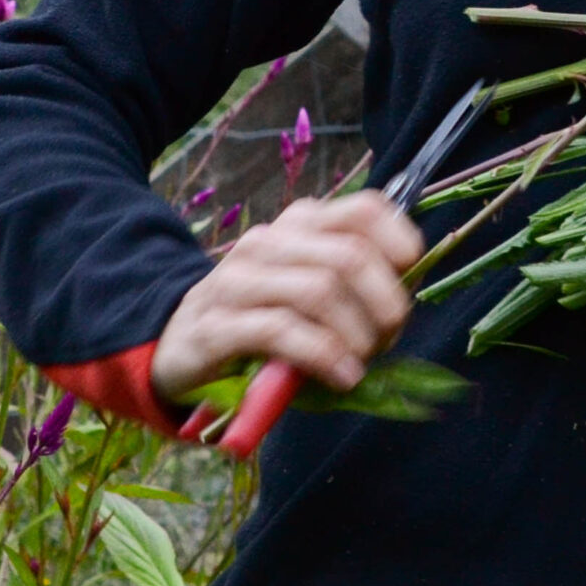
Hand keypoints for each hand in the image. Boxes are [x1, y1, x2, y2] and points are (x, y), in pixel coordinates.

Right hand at [151, 190, 423, 402]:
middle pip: (350, 256)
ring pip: (320, 290)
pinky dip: (324, 356)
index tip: (410, 284)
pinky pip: (283, 331)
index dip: (401, 245)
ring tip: (361, 363)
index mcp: (299, 224)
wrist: (175, 344)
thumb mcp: (309, 293)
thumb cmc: (260, 321)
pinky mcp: (216, 325)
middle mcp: (269, 242)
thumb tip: (405, 301)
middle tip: (388, 339)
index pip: (365, 210)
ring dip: (357, 335)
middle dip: (385, 305)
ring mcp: (238, 280)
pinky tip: (341, 376)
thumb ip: (353, 287)